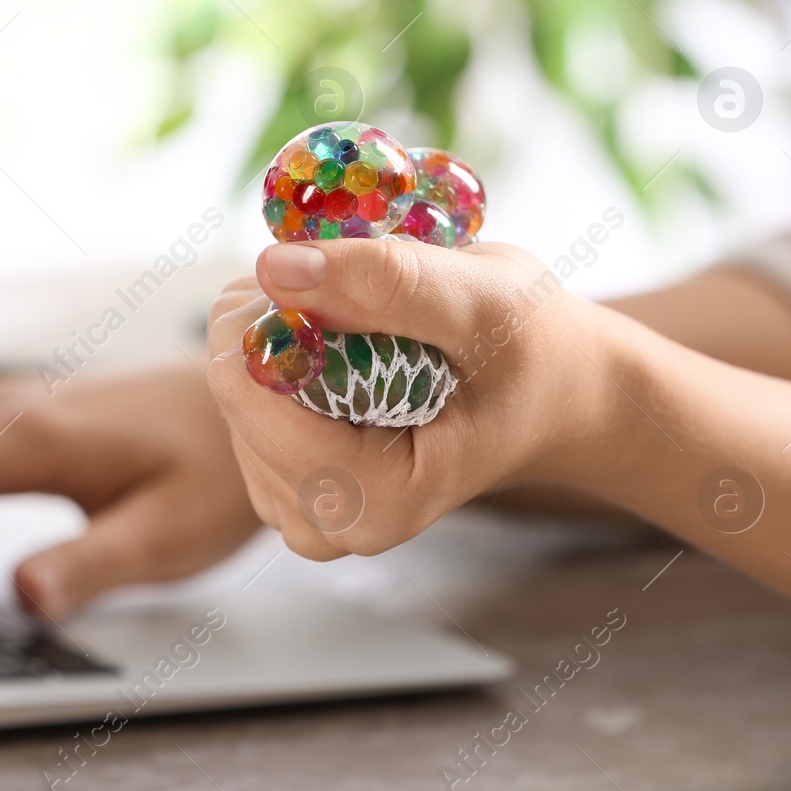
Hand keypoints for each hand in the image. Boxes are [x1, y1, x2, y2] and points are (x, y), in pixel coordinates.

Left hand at [206, 239, 615, 559]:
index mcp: (370, 503)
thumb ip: (384, 283)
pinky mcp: (286, 483)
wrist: (559, 390)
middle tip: (353, 289)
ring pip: (232, 392)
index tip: (327, 271)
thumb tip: (272, 267)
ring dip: (281, 336)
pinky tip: (347, 348)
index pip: (247, 395)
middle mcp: (324, 523)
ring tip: (366, 322)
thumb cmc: (532, 349)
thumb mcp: (480, 301)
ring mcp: (300, 509)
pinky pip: (245, 400)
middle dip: (277, 322)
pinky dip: (284, 356)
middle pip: (232, 394)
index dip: (269, 314)